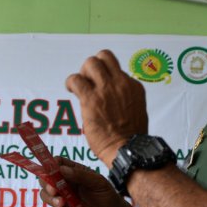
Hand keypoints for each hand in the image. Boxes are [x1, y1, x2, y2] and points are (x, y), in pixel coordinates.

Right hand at [39, 158, 126, 206]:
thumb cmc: (107, 196)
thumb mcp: (98, 182)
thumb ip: (81, 175)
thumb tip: (62, 169)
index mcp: (73, 173)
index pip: (56, 164)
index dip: (50, 165)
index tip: (50, 170)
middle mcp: (65, 185)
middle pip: (46, 181)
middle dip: (46, 185)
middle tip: (53, 190)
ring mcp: (63, 200)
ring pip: (46, 197)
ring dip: (51, 199)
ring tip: (62, 203)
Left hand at [67, 50, 148, 164]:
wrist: (129, 150)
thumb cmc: (131, 138)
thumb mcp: (136, 111)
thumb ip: (126, 99)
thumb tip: (114, 98)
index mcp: (133, 86)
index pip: (117, 69)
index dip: (106, 77)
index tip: (101, 88)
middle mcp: (121, 83)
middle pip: (105, 57)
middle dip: (94, 66)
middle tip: (89, 81)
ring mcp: (106, 89)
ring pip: (91, 62)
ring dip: (82, 72)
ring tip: (79, 86)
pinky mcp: (91, 98)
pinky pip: (76, 79)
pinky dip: (70, 82)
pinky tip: (71, 90)